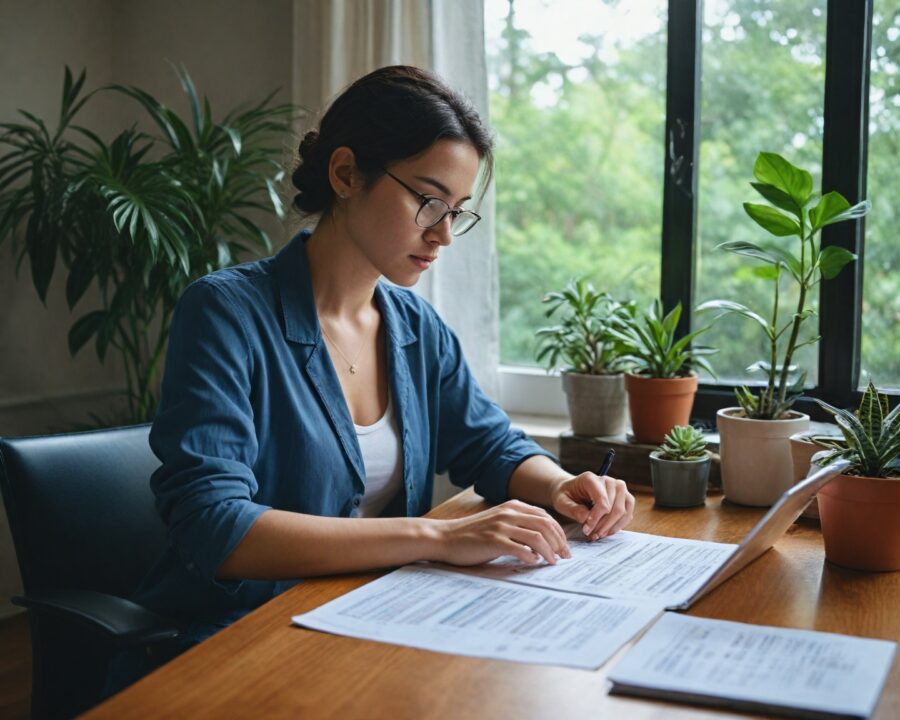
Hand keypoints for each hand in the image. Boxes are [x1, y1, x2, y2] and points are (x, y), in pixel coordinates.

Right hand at [432, 500, 571, 565]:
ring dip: (550, 551)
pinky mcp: (493, 541)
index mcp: (512, 506)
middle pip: (545, 525)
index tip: (564, 547)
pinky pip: (520, 548)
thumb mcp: (498, 522)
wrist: (445, 537)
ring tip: (553, 562)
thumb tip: (542, 540)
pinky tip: (534, 563)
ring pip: (537, 536)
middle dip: (559, 542)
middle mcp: (508, 513)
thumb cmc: (472, 534)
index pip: (545, 516)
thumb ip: (517, 524)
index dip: (559, 532)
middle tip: (565, 557)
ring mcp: (501, 526)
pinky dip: (531, 556)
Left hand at [551, 473, 634, 539]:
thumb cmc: (566, 496)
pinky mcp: (624, 497)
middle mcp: (608, 481)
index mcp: (591, 479)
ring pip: (624, 511)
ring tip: (598, 535)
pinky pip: (628, 514)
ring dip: (612, 527)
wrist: (571, 491)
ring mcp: (619, 488)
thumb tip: (587, 519)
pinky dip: (618, 526)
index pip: (602, 501)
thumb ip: (573, 510)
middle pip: (615, 508)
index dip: (596, 518)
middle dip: (603, 525)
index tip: (586, 530)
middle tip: (591, 535)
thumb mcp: (561, 502)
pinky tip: (606, 531)